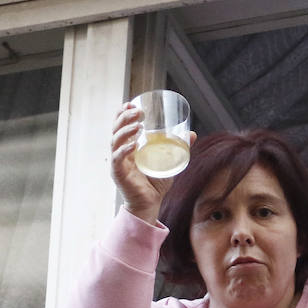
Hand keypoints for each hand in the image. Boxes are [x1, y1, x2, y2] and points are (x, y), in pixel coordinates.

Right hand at [111, 104, 194, 224]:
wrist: (151, 204)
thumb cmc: (156, 183)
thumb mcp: (169, 161)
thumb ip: (178, 147)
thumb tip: (192, 134)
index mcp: (128, 146)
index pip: (120, 126)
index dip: (122, 113)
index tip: (131, 103)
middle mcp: (120, 152)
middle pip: (116, 129)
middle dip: (124, 118)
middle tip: (138, 111)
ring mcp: (118, 162)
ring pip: (115, 141)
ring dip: (125, 131)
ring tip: (137, 125)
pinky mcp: (118, 173)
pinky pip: (118, 159)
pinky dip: (124, 150)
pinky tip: (133, 145)